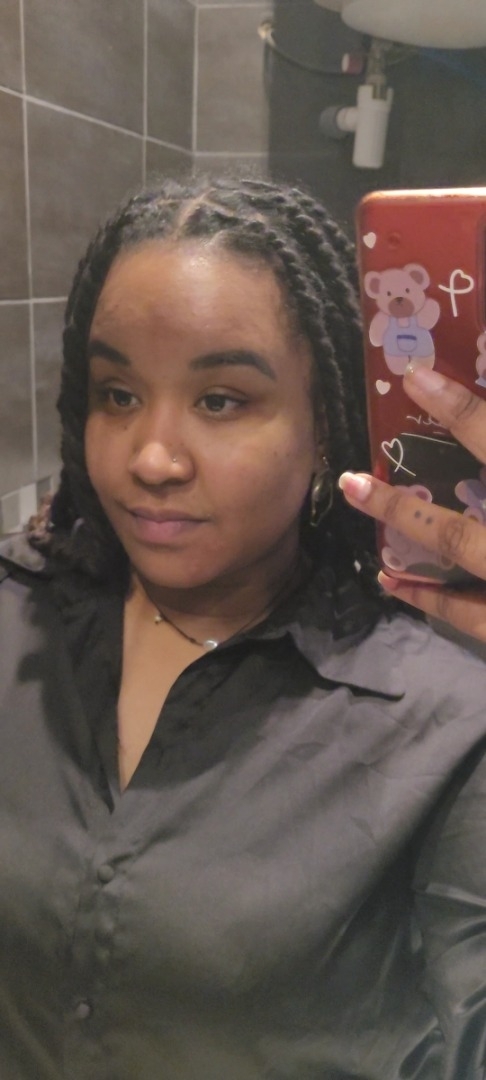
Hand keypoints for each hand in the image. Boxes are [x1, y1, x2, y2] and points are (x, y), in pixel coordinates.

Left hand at [339, 364, 485, 642]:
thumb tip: (484, 398)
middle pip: (461, 507)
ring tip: (355, 490)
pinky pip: (466, 612)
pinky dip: (427, 596)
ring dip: (404, 517)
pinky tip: (387, 581)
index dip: (460, 409)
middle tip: (359, 454)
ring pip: (455, 545)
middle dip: (411, 480)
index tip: (414, 375)